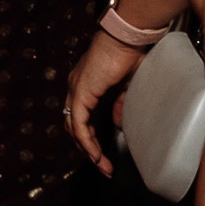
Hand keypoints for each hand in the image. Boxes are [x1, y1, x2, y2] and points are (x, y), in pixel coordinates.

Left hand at [63, 29, 147, 175]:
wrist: (126, 38)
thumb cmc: (130, 54)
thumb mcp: (128, 86)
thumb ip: (121, 104)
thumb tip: (118, 123)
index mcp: (86, 85)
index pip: (82, 118)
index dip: (92, 139)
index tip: (104, 156)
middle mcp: (77, 88)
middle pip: (75, 126)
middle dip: (89, 150)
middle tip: (103, 167)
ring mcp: (76, 90)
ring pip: (74, 128)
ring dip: (88, 150)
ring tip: (102, 166)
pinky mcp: (81, 92)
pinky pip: (79, 124)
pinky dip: (86, 142)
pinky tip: (95, 155)